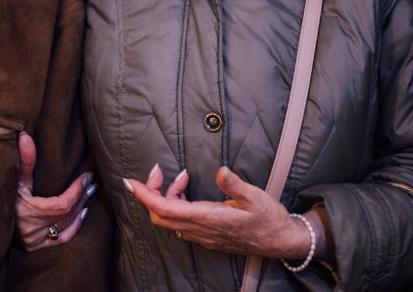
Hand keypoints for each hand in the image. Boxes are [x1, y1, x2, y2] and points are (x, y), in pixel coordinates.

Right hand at [15, 132, 95, 250]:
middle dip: (81, 196)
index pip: (62, 204)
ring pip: (66, 225)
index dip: (77, 190)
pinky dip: (75, 226)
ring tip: (90, 192)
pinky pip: (62, 239)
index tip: (86, 176)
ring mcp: (36, 239)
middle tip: (92, 182)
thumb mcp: (13, 180)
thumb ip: (24, 161)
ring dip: (80, 207)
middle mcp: (33, 229)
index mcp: (28, 212)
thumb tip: (25, 137)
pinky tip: (82, 214)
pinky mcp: (38, 246)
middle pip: (67, 213)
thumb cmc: (1, 197)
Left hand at [123, 165, 313, 260]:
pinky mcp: (206, 236)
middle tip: (157, 171)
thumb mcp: (256, 196)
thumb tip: (220, 170)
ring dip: (167, 197)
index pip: (167, 209)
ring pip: (170, 219)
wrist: (280, 241)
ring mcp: (203, 235)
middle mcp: (201, 230)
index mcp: (210, 218)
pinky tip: (188, 192)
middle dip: (152, 192)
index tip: (131, 182)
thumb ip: (234, 184)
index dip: (146, 196)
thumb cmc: (270, 219)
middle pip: (161, 216)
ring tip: (182, 177)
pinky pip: (180, 223)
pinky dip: (176, 205)